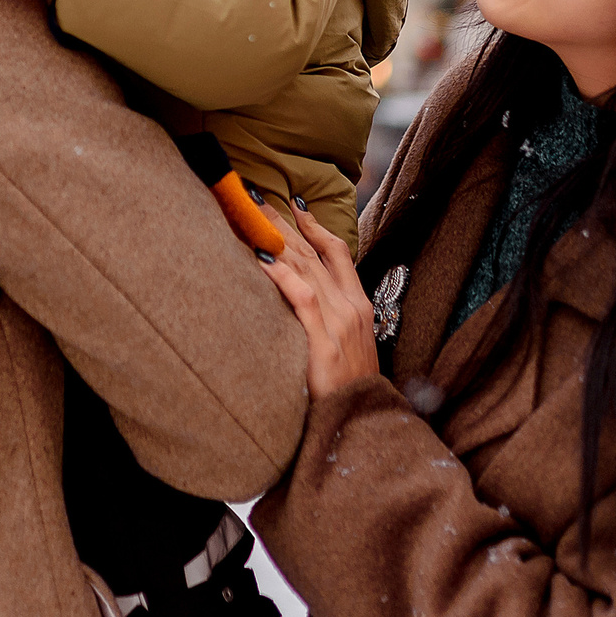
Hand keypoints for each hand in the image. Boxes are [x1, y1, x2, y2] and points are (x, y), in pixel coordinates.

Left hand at [257, 200, 379, 400]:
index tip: (295, 203)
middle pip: (312, 252)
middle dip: (284, 222)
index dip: (314, 225)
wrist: (363, 420)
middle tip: (257, 195)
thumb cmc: (348, 386)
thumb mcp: (346, 344)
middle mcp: (350, 306)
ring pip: (304, 267)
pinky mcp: (324, 341)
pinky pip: (301, 298)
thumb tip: (302, 298)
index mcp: (358, 304)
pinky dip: (281, 275)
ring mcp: (338, 321)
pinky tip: (261, 258)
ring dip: (276, 237)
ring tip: (252, 214)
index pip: (336, 252)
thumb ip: (328, 317)